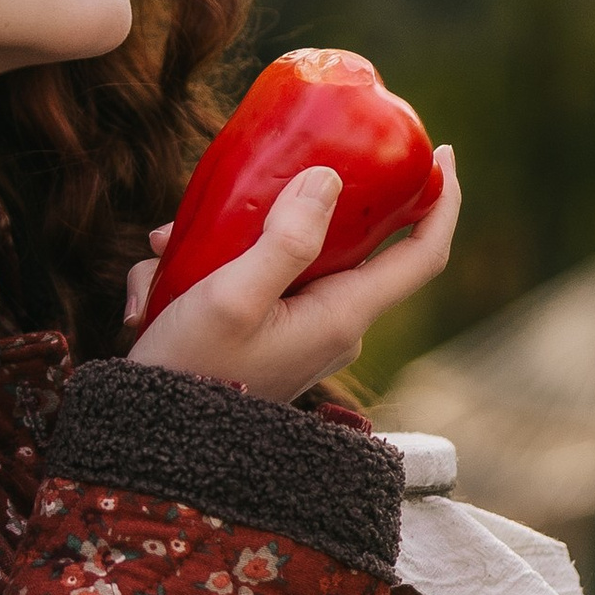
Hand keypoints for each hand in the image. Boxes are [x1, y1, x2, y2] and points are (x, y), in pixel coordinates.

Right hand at [124, 151, 460, 399]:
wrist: (151, 444)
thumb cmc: (191, 371)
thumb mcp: (231, 297)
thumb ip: (285, 239)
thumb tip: (329, 178)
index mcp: (342, 315)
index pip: (424, 253)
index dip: (443, 199)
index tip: (441, 150)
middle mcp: (334, 325)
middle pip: (344, 241)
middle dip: (290, 202)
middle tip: (245, 176)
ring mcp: (303, 333)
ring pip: (283, 256)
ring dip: (224, 241)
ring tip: (165, 248)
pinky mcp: (270, 340)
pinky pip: (253, 283)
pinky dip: (205, 273)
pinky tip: (155, 290)